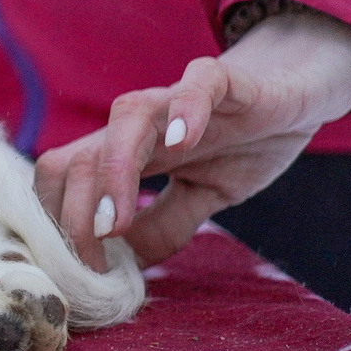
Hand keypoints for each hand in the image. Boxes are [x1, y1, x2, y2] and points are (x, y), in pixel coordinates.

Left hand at [34, 9, 350, 271]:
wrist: (290, 98)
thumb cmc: (237, 147)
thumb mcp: (200, 198)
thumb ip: (164, 226)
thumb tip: (125, 269)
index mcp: (124, 152)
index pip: (62, 176)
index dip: (60, 222)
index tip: (81, 269)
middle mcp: (138, 125)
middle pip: (80, 157)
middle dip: (77, 213)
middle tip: (96, 260)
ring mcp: (177, 98)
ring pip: (126, 117)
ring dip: (113, 171)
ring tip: (115, 222)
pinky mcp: (224, 81)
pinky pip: (199, 85)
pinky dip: (187, 109)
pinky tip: (184, 142)